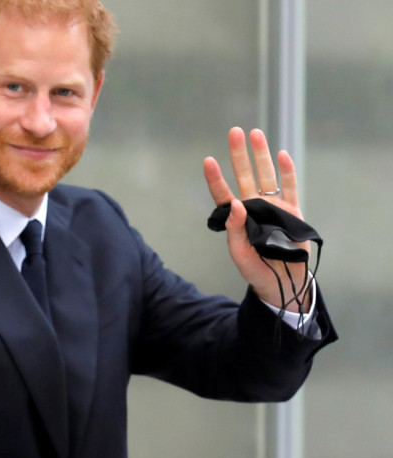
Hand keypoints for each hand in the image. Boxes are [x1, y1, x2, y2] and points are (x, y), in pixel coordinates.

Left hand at [203, 127, 310, 311]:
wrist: (282, 282)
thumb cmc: (255, 268)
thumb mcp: (239, 252)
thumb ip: (235, 229)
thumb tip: (235, 203)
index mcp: (236, 217)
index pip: (222, 194)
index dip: (215, 178)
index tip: (208, 160)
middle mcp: (253, 207)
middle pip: (244, 175)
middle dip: (239, 154)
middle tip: (235, 132)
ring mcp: (274, 207)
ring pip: (266, 176)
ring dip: (261, 155)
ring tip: (256, 134)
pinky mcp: (293, 211)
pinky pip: (289, 187)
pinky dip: (287, 171)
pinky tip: (282, 154)